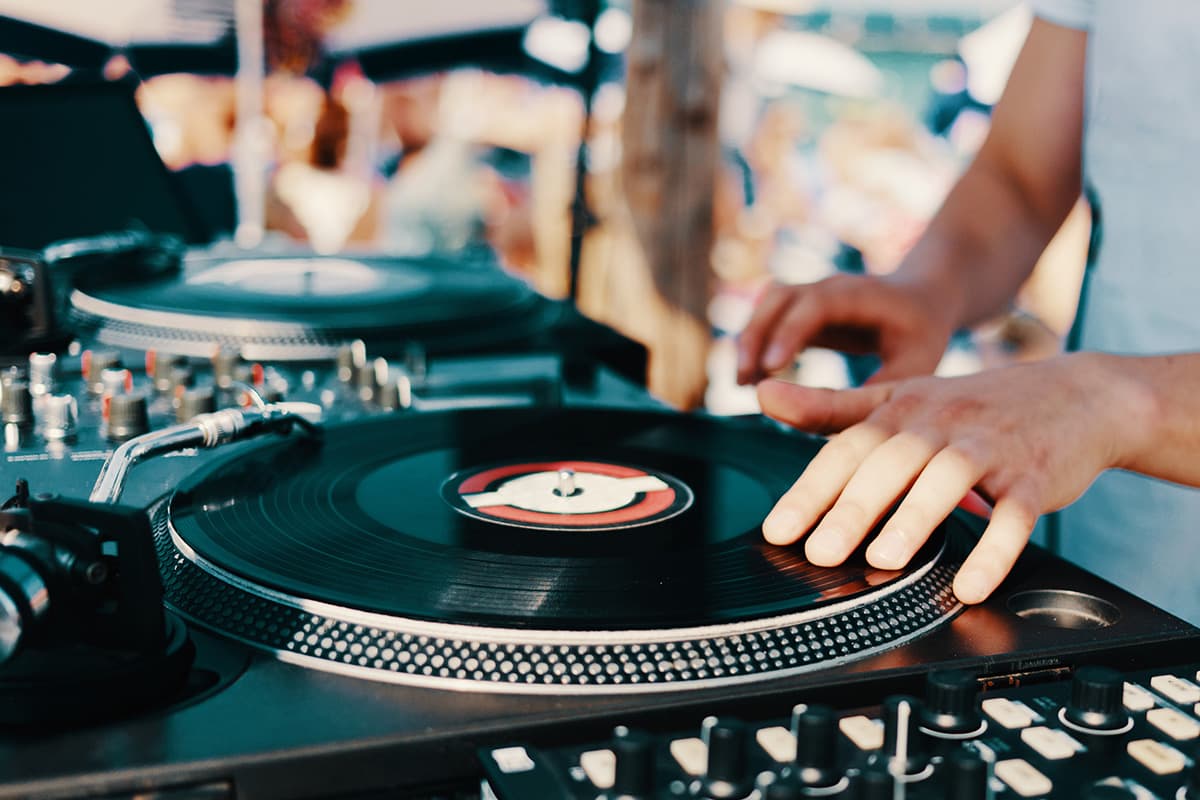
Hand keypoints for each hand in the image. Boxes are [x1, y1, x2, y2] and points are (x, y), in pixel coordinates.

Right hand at [736, 273, 956, 385]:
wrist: (922, 298)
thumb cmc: (921, 336)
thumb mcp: (914, 366)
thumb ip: (880, 391)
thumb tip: (837, 418)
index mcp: (863, 295)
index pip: (817, 304)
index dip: (790, 332)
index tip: (770, 368)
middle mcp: (831, 287)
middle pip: (780, 297)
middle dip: (756, 335)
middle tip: (743, 381)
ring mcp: (813, 294)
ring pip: (767, 303)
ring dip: (749, 338)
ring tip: (742, 382)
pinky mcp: (802, 309)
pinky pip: (768, 317)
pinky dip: (754, 343)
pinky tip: (752, 378)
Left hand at [757, 353, 1150, 603]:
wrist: (1076, 396)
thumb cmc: (972, 407)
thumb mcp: (901, 398)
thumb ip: (831, 407)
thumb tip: (762, 395)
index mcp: (903, 409)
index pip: (847, 448)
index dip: (810, 489)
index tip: (778, 529)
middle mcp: (943, 424)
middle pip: (891, 462)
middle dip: (853, 508)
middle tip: (820, 552)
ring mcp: (991, 449)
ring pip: (948, 479)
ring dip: (915, 519)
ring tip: (883, 559)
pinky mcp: (1036, 477)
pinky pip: (1015, 514)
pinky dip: (994, 551)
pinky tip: (970, 585)